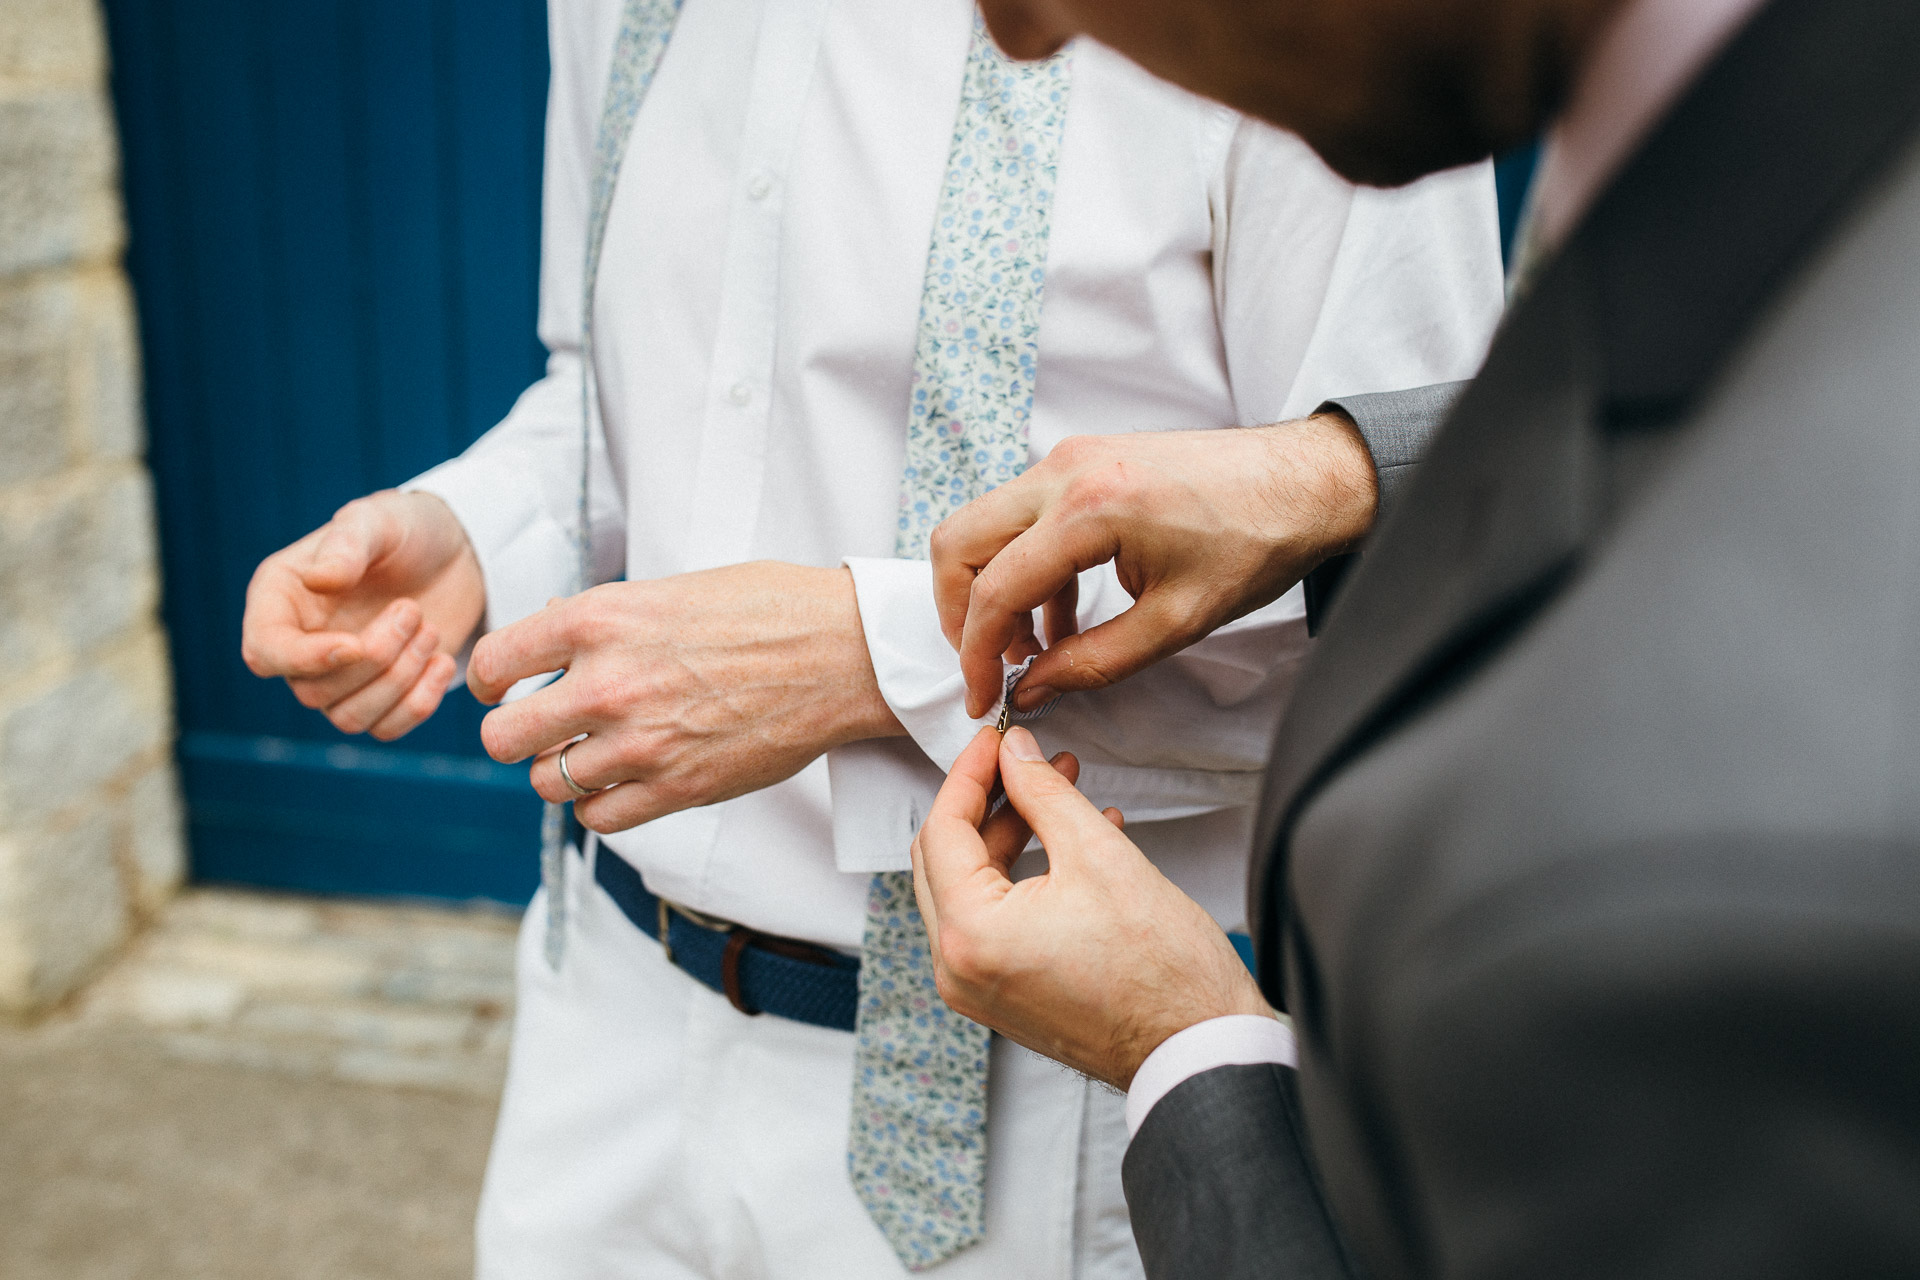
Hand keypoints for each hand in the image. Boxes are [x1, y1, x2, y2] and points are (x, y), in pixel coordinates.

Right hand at [241, 491, 484, 739]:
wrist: (456, 552)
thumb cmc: (406, 528)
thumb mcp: (379, 519)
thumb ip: (348, 544)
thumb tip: (319, 580)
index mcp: (280, 601)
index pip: (265, 653)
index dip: (305, 660)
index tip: (355, 644)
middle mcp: (300, 644)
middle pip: (314, 692)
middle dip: (375, 659)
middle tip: (413, 610)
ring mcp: (339, 675)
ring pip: (348, 718)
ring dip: (398, 681)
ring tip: (430, 631)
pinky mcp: (381, 695)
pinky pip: (384, 728)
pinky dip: (418, 704)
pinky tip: (442, 661)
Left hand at [466, 561, 906, 833]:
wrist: (843, 653)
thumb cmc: (766, 608)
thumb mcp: (668, 590)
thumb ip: (602, 618)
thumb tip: (548, 632)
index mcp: (599, 620)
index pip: (492, 663)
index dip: (487, 679)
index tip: (501, 686)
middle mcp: (606, 684)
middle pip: (502, 737)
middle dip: (514, 733)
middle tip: (538, 727)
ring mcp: (640, 744)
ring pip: (548, 783)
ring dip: (561, 770)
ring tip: (591, 752)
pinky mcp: (676, 789)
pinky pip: (598, 819)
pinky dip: (600, 805)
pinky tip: (622, 780)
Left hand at [911, 725, 1272, 1088]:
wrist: (1198, 1048)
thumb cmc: (1162, 971)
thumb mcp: (1099, 855)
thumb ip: (1043, 793)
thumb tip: (1015, 753)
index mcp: (970, 935)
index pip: (943, 829)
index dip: (970, 773)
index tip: (996, 739)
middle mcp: (958, 969)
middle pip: (945, 858)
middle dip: (986, 801)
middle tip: (1025, 762)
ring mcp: (979, 989)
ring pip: (970, 888)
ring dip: (1009, 835)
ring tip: (1057, 792)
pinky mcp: (1004, 997)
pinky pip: (993, 921)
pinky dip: (1022, 877)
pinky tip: (1071, 842)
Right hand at [931, 415, 1377, 717]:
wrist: (1307, 481)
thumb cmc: (1257, 541)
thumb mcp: (1176, 621)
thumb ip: (1093, 663)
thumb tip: (1032, 689)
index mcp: (1088, 508)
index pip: (994, 589)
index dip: (976, 655)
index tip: (982, 697)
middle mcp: (1065, 470)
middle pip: (960, 542)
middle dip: (960, 614)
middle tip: (987, 666)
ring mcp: (1070, 457)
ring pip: (985, 525)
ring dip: (993, 590)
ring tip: (1032, 650)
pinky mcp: (1084, 460)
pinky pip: (1024, 516)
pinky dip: (1025, 568)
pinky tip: (1061, 619)